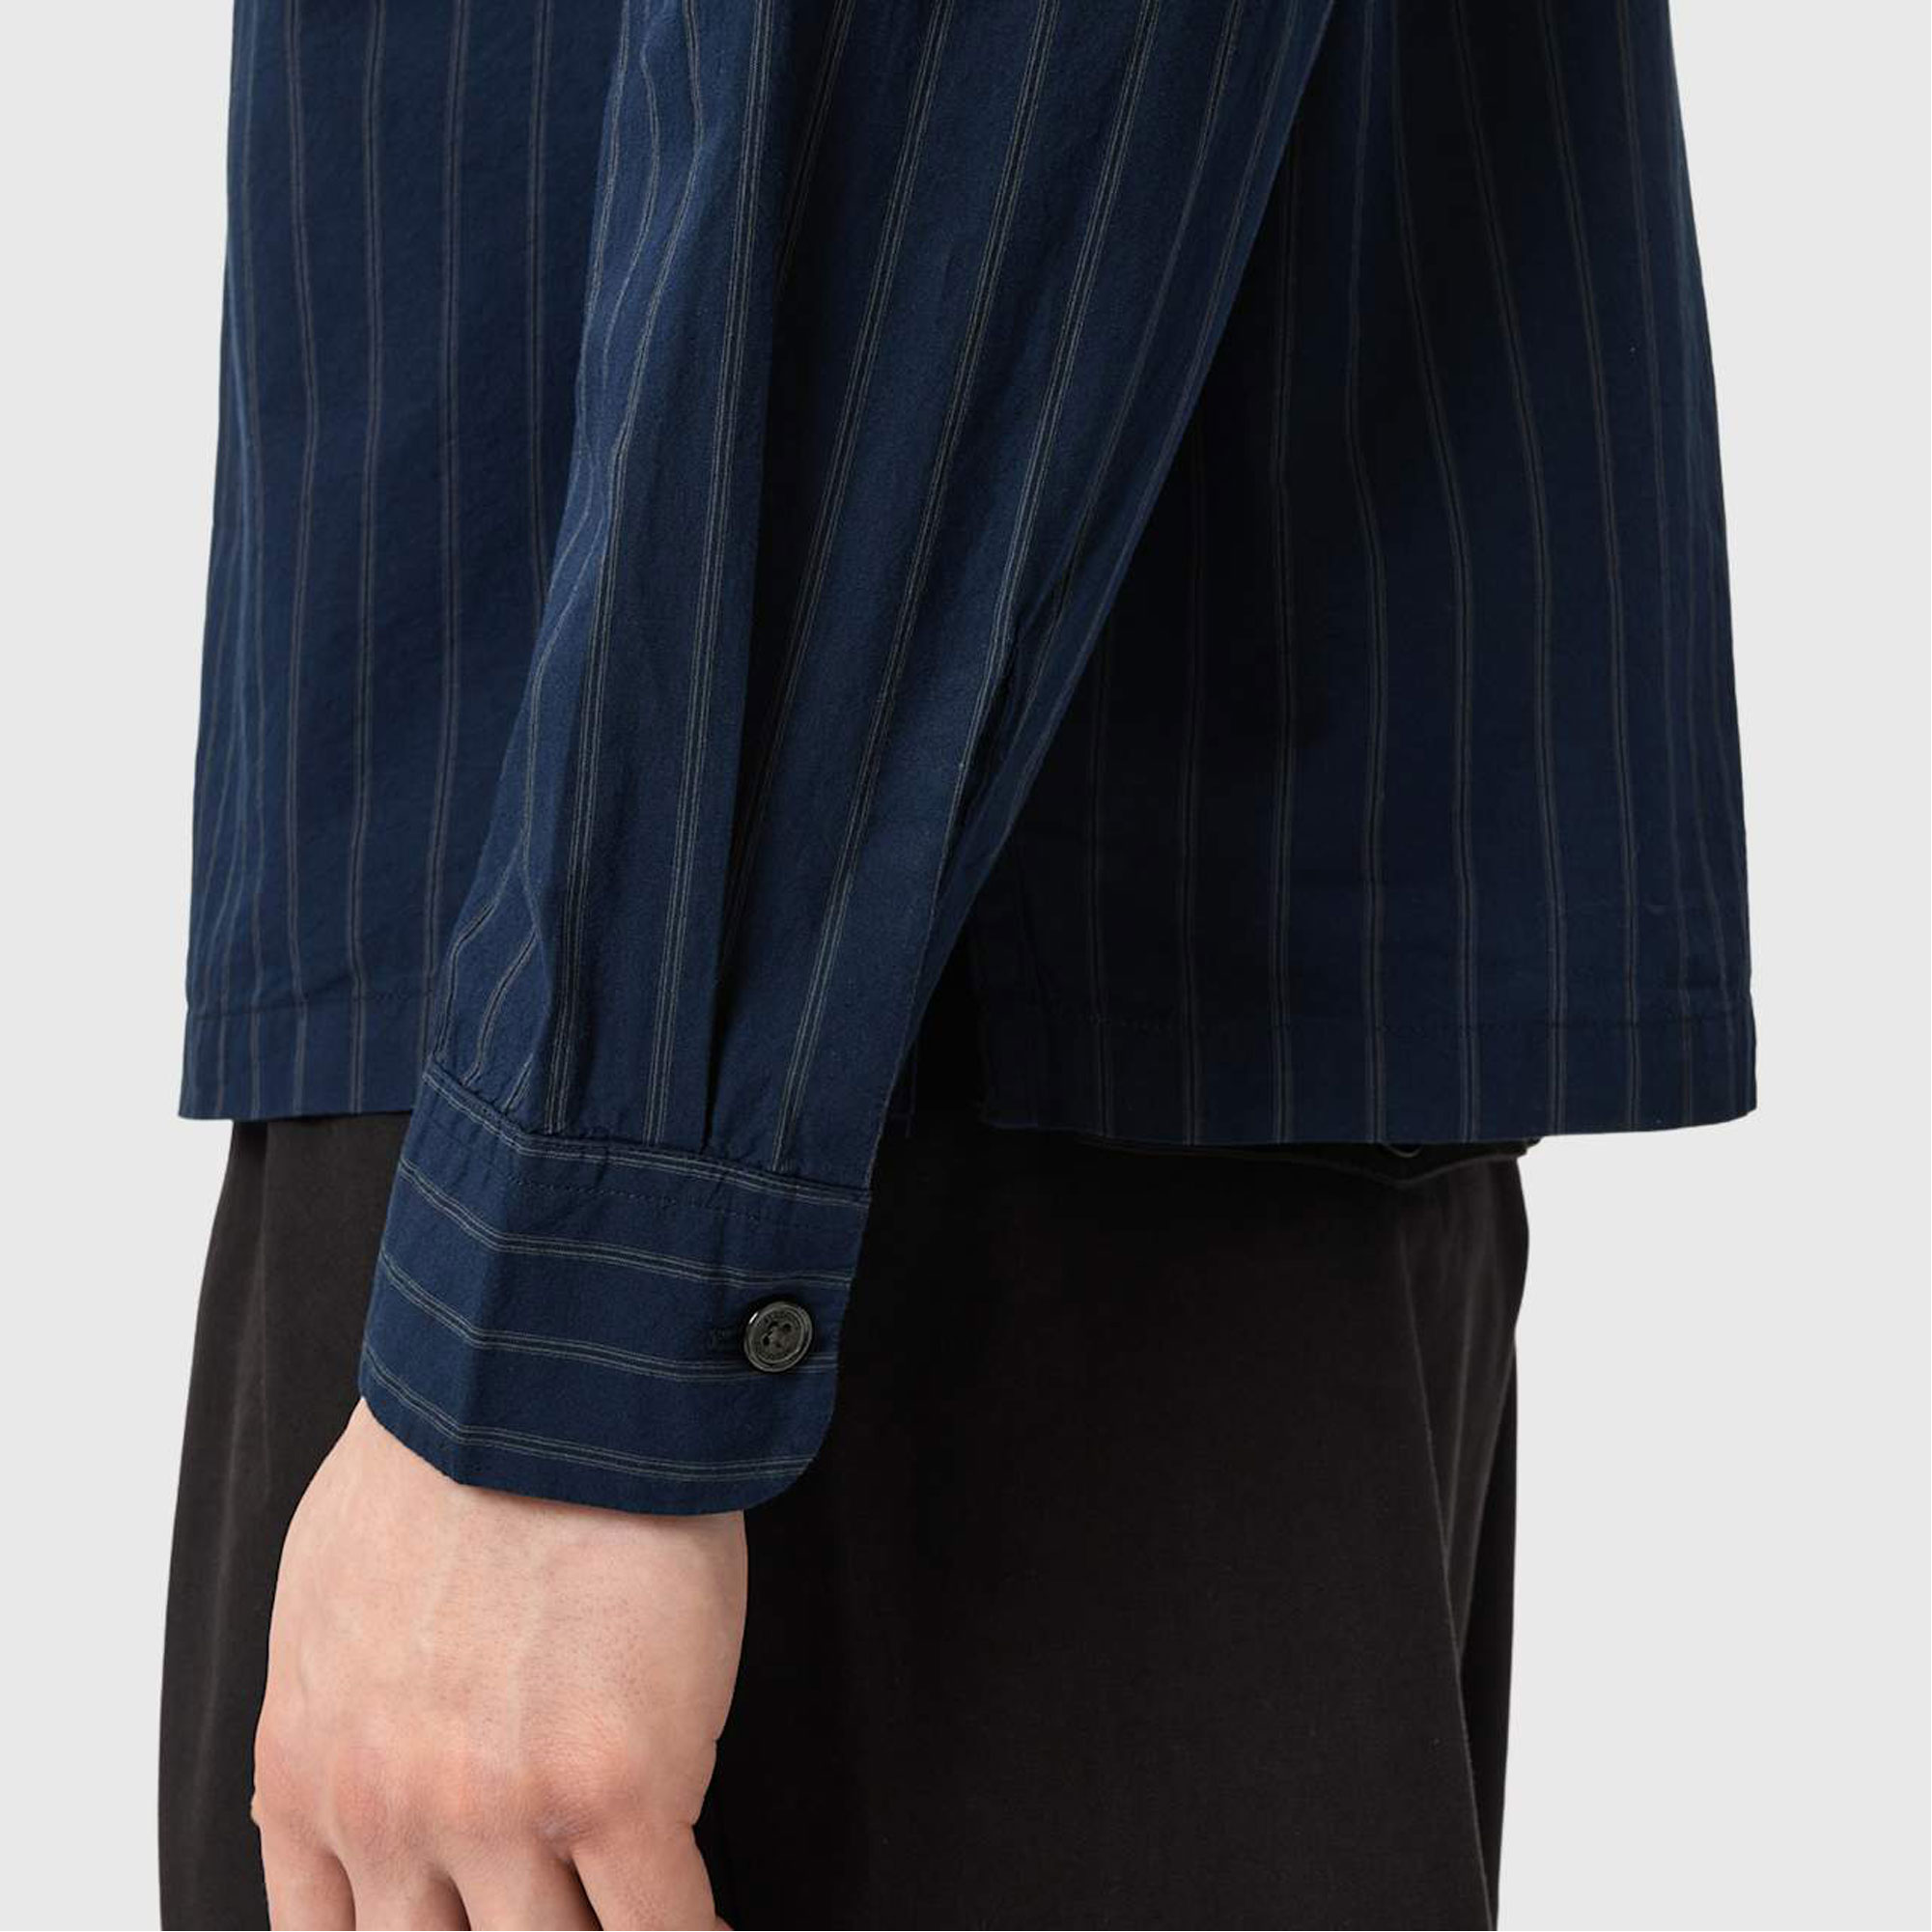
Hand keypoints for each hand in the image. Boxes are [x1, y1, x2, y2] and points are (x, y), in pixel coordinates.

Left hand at [252, 1400, 744, 1929]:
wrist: (544, 1375)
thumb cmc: (456, 1447)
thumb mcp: (331, 1596)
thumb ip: (344, 1714)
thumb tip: (375, 1758)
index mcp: (310, 1777)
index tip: (481, 1927)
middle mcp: (391, 1815)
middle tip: (562, 1902)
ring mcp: (500, 1812)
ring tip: (639, 1901)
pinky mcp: (616, 1786)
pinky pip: (661, 1927)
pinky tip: (707, 1920)